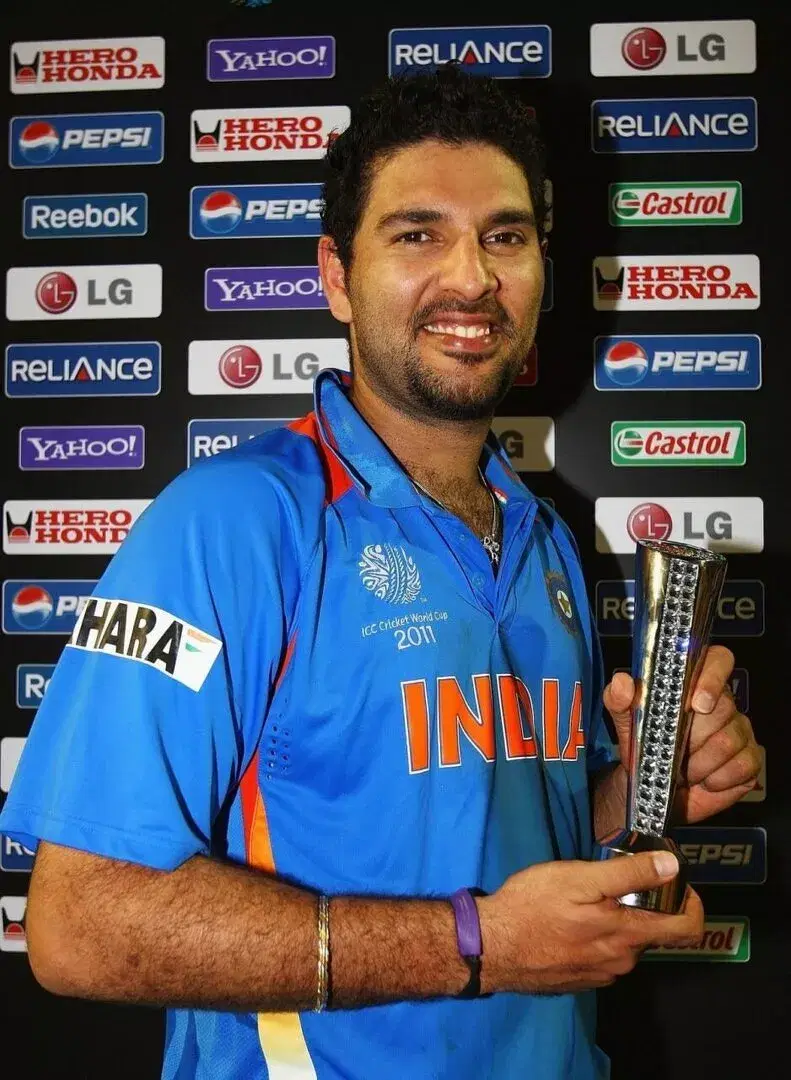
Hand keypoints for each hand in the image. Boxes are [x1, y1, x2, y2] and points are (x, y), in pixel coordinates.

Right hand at [478, 852, 703, 994]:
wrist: (491, 946)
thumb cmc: (533, 905)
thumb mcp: (579, 878)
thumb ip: (629, 874)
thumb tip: (672, 866)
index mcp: (628, 936)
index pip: (687, 929)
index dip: (692, 902)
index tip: (676, 881)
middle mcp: (622, 962)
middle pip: (653, 932)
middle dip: (645, 905)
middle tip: (615, 878)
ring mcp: (601, 975)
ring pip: (627, 943)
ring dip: (619, 920)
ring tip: (587, 896)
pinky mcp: (581, 979)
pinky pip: (605, 955)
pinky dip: (600, 935)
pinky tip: (572, 920)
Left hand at [604, 645, 761, 822]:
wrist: (655, 787)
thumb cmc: (646, 747)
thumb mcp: (626, 723)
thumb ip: (619, 700)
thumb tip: (622, 682)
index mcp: (694, 683)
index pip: (719, 660)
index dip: (712, 678)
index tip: (696, 703)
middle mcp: (723, 702)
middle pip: (723, 707)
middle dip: (693, 735)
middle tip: (673, 747)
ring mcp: (740, 730)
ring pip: (728, 741)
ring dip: (700, 763)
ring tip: (684, 768)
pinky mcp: (750, 759)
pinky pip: (742, 766)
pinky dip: (718, 778)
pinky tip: (704, 779)